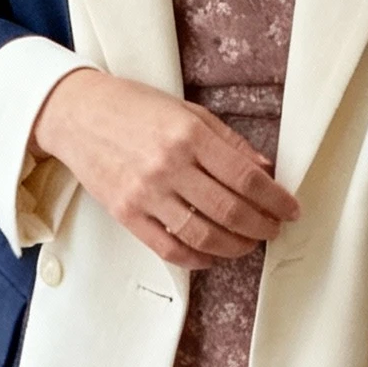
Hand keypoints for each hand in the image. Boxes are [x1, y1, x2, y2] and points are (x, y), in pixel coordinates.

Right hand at [31, 68, 300, 269]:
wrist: (77, 114)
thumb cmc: (135, 108)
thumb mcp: (187, 111)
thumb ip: (227, 142)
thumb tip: (265, 169)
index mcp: (189, 134)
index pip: (246, 177)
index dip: (275, 199)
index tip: (290, 209)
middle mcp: (169, 166)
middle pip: (230, 211)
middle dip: (262, 226)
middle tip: (274, 229)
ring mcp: (146, 194)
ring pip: (204, 235)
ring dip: (236, 246)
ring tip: (249, 244)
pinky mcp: (127, 214)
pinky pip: (170, 249)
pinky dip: (199, 258)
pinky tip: (214, 255)